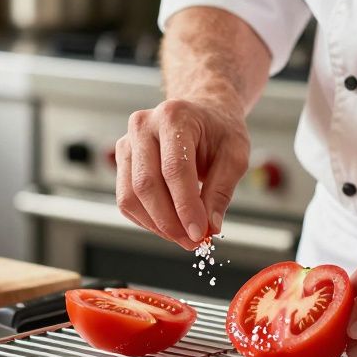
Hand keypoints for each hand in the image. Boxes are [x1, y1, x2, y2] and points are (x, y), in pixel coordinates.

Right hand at [115, 98, 250, 249]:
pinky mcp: (122, 161)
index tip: (199, 233)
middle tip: (192, 241)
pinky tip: (170, 224)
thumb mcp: (234, 155)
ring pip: (130, 196)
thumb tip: (210, 226)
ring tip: (184, 236)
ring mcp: (127, 143)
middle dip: (169, 221)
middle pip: (146, 184)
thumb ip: (222, 190)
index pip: (174, 168)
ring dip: (157, 225)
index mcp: (174, 116)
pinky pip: (127, 200)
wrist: (203, 115)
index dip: (185, 205)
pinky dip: (147, 220)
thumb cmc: (219, 132)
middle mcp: (143, 126)